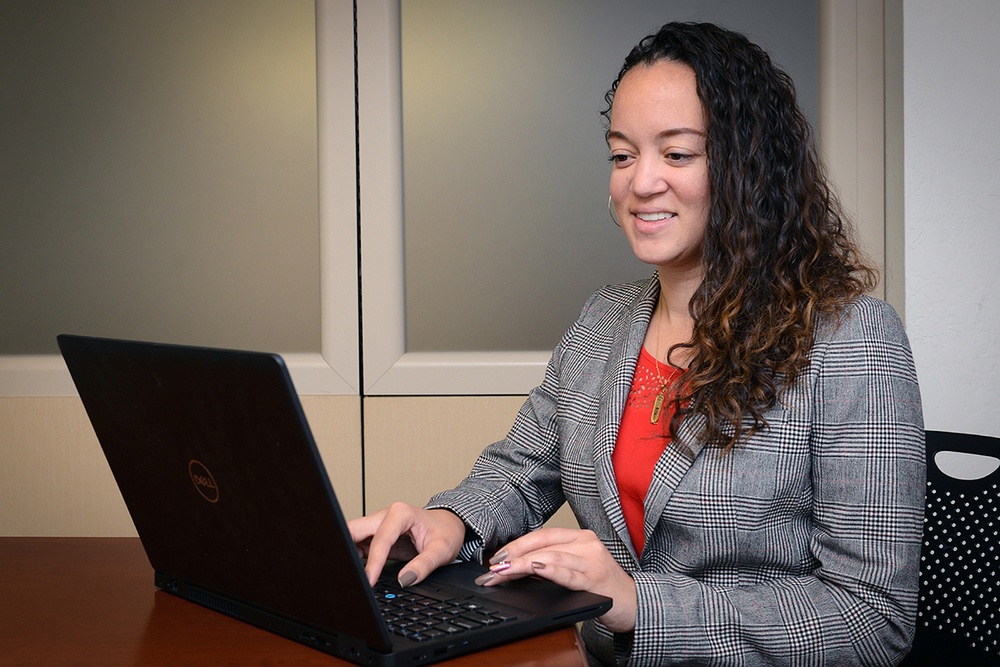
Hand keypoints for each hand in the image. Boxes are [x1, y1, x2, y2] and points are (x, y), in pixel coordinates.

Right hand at [348, 502, 466, 587]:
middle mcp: (385, 516)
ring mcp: (378, 525)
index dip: (373, 562)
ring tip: (347, 575)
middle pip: (355, 530)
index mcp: (400, 513)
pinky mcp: (376, 536)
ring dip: (348, 554)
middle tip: (345, 573)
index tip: (369, 580)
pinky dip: (354, 558)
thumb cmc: (446, 532)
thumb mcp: (442, 550)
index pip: (380, 540)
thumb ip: (424, 565)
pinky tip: (354, 571)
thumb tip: (405, 580)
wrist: (449, 525)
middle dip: (346, 549)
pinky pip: (358, 545)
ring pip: (352, 536)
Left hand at [476, 528, 636, 632]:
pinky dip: (550, 570)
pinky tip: (535, 568)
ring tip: (503, 572)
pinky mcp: (596, 580)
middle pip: (543, 546)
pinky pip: (569, 574)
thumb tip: (515, 565)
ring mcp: (592, 561)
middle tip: (492, 569)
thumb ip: (552, 561)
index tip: (496, 557)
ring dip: (522, 565)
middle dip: (513, 557)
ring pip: (552, 557)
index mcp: (580, 537)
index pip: (542, 535)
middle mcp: (587, 544)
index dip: (516, 544)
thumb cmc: (602, 586)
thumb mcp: (576, 567)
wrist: (633, 603)